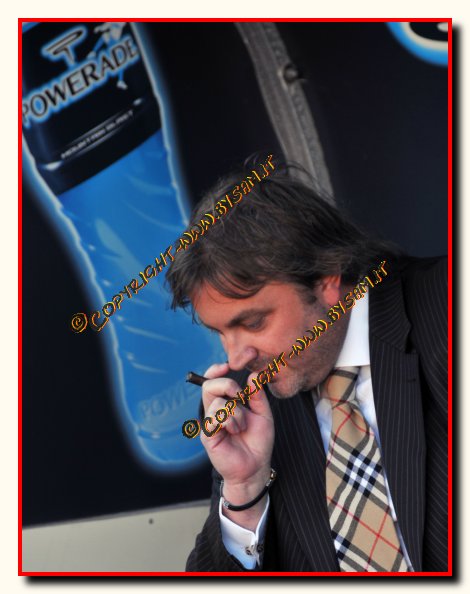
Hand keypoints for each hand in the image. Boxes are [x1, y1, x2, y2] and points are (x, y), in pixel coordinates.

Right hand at [200, 362, 274, 529]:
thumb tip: (254, 375)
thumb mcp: (263, 414)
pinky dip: (230, 421)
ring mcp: (210, 422)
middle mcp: (215, 410)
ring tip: (241, 426)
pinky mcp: (208, 434)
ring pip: (216, 402)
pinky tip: (235, 431)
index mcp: (226, 402)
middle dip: (227, 385)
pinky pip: (215, 417)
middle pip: (208, 385)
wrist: (256, 467)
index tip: (228, 365)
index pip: (213, 380)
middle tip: (240, 395)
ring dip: (236, 412)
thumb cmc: (258, 442)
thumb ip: (257, 395)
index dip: (216, 369)